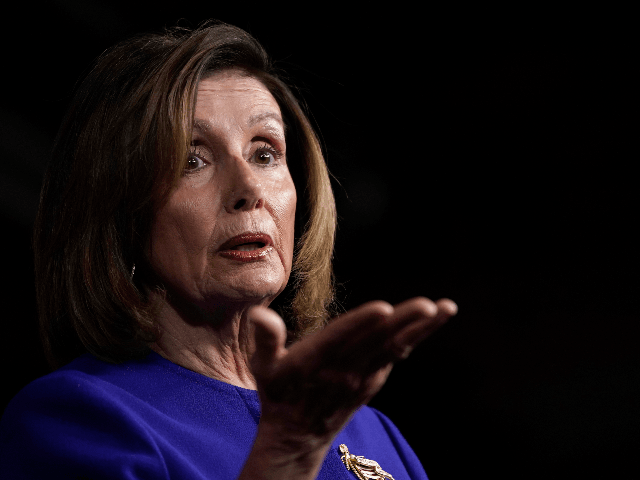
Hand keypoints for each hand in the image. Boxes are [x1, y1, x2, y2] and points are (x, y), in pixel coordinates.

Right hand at [248, 297, 457, 451]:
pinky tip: (430, 322)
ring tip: (445, 308)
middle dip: (404, 323)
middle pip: (376, 342)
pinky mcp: (372, 382)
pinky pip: (396, 356)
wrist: (297, 436)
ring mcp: (362, 378)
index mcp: (314, 362)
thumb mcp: (263, 367)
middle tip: (429, 306)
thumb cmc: (279, 393)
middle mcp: (343, 370)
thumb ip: (266, 339)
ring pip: (394, 348)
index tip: (383, 308)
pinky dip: (414, 339)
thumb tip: (261, 314)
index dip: (361, 324)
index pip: (340, 339)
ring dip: (421, 329)